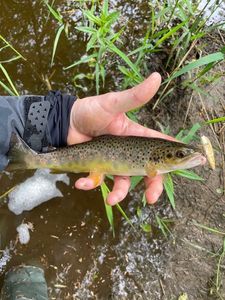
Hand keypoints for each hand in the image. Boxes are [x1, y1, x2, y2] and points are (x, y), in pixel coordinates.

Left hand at [67, 72, 173, 204]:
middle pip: (146, 171)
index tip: (188, 164)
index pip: (159, 146)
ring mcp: (112, 161)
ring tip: (111, 199)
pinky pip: (97, 180)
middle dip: (152, 185)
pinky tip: (82, 182)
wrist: (65, 121)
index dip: (173, 155)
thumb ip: (134, 96)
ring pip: (122, 181)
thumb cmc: (90, 110)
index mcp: (135, 136)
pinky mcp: (97, 167)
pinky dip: (91, 183)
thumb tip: (156, 77)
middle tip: (153, 197)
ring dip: (119, 193)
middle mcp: (127, 151)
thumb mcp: (112, 103)